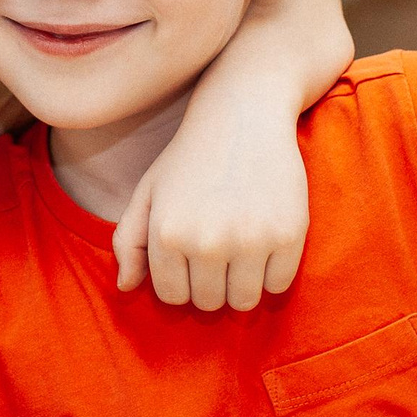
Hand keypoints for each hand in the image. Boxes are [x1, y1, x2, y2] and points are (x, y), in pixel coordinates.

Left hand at [115, 100, 309, 309]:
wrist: (244, 113)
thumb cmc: (190, 156)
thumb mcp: (148, 191)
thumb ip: (128, 241)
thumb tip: (127, 287)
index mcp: (167, 234)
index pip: (173, 296)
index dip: (182, 279)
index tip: (190, 255)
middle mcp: (206, 242)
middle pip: (209, 303)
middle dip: (210, 283)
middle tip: (218, 246)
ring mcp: (250, 240)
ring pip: (244, 301)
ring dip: (241, 283)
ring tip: (239, 248)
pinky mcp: (289, 235)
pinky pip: (278, 286)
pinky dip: (271, 273)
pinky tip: (264, 241)